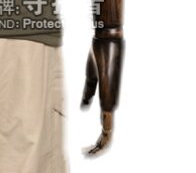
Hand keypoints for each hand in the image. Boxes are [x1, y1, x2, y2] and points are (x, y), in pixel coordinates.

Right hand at [79, 35, 123, 155]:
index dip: (99, 140)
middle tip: (87, 155)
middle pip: (107, 133)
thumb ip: (88, 93)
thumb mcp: (90, 76)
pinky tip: (102, 141)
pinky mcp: (109, 94)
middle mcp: (111, 102)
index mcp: (106, 99)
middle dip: (98, 147)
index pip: (105, 126)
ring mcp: (111, 99)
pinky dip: (105, 134)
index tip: (87, 148)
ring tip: (89, 153)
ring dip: (101, 145)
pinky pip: (109, 120)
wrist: (106, 39)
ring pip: (109, 130)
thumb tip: (84, 108)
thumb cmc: (99, 54)